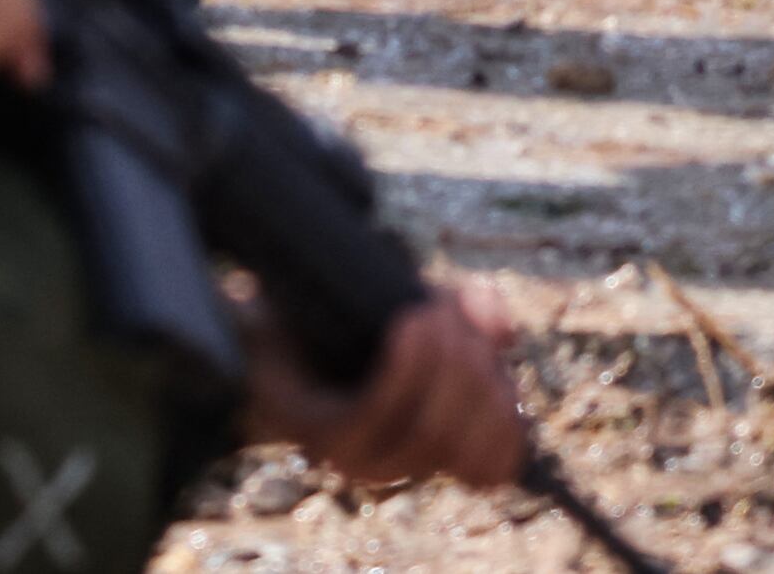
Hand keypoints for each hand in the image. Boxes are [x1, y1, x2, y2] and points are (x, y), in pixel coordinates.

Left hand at [243, 280, 528, 491]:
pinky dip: (403, 370)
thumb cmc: (349, 318)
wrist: (265, 316)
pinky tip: (409, 326)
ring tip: (429, 312)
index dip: (508, 414)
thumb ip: (470, 317)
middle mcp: (402, 463)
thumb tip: (504, 332)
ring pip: (428, 430)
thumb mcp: (424, 309)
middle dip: (474, 373)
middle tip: (452, 312)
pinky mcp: (322, 435)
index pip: (497, 464)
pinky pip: (377, 412)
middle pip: (468, 441)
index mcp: (434, 444)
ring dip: (443, 365)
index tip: (495, 356)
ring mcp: (359, 456)